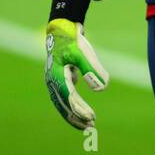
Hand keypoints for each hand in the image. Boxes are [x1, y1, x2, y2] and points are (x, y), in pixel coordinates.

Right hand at [44, 0, 108, 129]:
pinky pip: (64, 98)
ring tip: (88, 124)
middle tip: (92, 126)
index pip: (69, 98)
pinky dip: (72, 107)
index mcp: (56, 75)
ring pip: (62, 104)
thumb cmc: (72, 39)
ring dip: (74, 115)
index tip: (92, 117)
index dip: (80, 110)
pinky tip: (82, 111)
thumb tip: (103, 88)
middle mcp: (52, 81)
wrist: (61, 28)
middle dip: (77, 117)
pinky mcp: (58, 79)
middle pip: (64, 105)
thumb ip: (92, 69)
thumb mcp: (84, 51)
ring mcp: (53, 81)